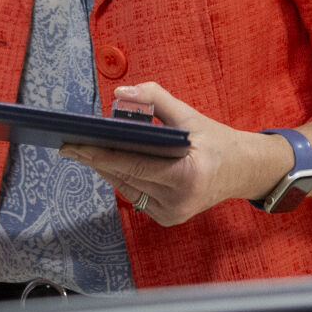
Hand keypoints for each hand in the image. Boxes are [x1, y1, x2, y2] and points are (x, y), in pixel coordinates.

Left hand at [59, 83, 288, 226]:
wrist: (242, 170)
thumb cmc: (214, 139)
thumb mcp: (188, 114)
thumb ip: (154, 98)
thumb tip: (120, 93)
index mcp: (187, 175)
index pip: (132, 164)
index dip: (99, 154)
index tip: (73, 144)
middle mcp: (179, 200)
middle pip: (125, 177)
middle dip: (95, 159)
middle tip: (69, 144)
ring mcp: (173, 213)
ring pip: (126, 187)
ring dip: (105, 168)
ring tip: (82, 150)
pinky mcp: (169, 218)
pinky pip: (136, 195)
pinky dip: (122, 178)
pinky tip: (107, 163)